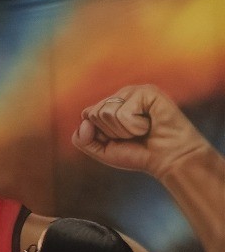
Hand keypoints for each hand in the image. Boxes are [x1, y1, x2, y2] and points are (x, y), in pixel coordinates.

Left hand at [73, 84, 212, 179]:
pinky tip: (150, 124)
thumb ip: (82, 139)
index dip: (100, 134)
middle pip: (95, 114)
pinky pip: (124, 112)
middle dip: (112, 132)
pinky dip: (135, 126)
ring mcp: (135, 91)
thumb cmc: (138, 154)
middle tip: (133, 135)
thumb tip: (85, 119)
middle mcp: (121, 95)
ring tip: (142, 130)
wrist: (169, 159)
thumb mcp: (102, 150)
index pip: (87, 115)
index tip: (119, 139)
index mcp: (110, 105)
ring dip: (124, 130)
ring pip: (107, 112)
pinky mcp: (148, 92)